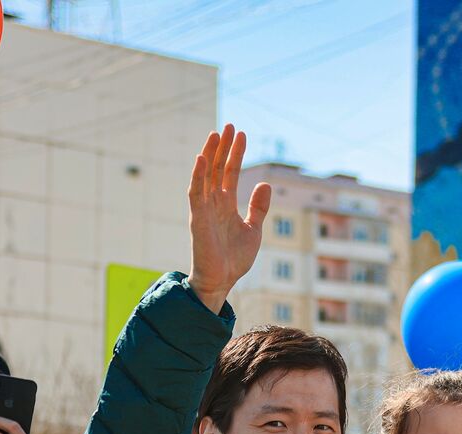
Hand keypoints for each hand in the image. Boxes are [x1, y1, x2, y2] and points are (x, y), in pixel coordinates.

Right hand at [187, 125, 271, 312]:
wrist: (222, 280)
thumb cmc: (234, 259)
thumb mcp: (253, 229)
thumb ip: (258, 207)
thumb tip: (266, 183)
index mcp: (226, 205)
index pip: (230, 172)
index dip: (236, 153)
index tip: (241, 134)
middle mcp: (214, 203)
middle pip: (218, 168)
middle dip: (224, 147)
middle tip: (230, 125)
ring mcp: (204, 209)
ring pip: (205, 175)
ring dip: (210, 154)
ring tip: (217, 133)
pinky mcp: (198, 218)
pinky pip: (195, 193)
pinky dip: (198, 175)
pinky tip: (201, 158)